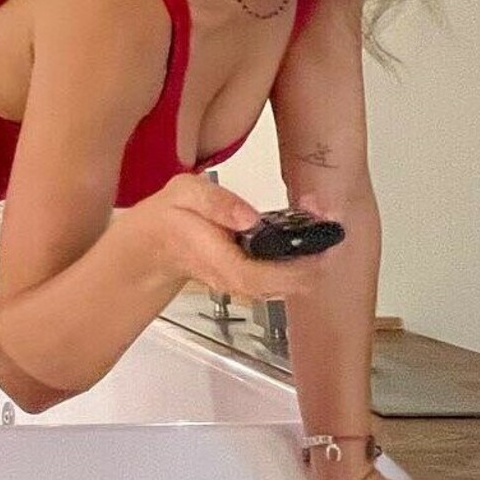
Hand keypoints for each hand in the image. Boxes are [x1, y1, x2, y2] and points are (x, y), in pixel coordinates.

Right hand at [121, 174, 330, 300]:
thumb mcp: (181, 194)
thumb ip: (215, 202)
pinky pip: (284, 277)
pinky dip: (303, 257)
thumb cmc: (168, 220)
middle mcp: (235, 279)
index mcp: (217, 259)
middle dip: (315, 257)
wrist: (154, 247)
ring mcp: (246, 284)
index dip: (297, 264)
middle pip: (287, 286)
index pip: (263, 277)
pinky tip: (305, 230)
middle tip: (325, 220)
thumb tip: (249, 218)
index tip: (319, 240)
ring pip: (290, 284)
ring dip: (312, 257)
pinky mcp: (253, 280)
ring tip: (318, 221)